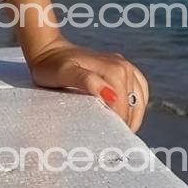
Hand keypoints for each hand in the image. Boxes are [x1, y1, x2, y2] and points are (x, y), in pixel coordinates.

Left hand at [26, 40, 149, 131]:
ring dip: (134, 115)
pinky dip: (137, 104)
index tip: (108, 135)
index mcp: (113, 68)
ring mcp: (123, 65)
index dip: (119, 122)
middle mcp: (122, 65)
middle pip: (134, 102)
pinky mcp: (122, 69)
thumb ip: (87, 81)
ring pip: (139, 98)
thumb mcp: (64, 73)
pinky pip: (139, 90)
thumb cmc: (52, 65)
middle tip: (114, 137)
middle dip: (127, 121)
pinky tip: (128, 114)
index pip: (124, 104)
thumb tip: (111, 96)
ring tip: (121, 129)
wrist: (48, 50)